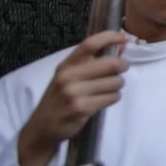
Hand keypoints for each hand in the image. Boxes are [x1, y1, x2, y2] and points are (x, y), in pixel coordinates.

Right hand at [19, 31, 128, 165]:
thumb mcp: (69, 77)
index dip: (110, 37)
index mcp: (66, 65)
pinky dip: (114, 98)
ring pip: (115, 82)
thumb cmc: (59, 99)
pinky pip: (112, 97)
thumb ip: (92, 61)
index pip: (90, 43)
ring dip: (118, 85)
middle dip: (122, 65)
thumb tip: (121, 46)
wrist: (42, 128)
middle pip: (110, 63)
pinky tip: (104, 100)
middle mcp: (68, 76)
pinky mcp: (81, 108)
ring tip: (108, 89)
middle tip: (122, 69)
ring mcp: (74, 93)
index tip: (124, 37)